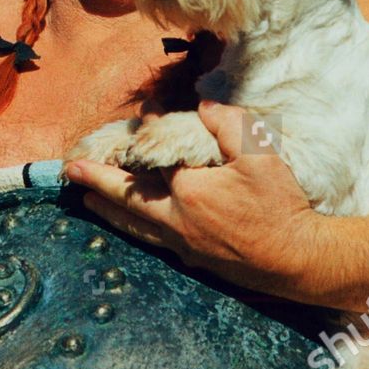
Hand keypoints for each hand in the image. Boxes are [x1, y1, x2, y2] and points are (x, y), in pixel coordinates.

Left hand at [63, 102, 323, 297]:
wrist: (296, 260)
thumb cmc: (279, 206)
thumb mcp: (261, 155)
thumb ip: (228, 125)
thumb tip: (203, 107)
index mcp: (188, 188)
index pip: (157, 154)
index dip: (148, 130)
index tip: (145, 111)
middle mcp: (175, 217)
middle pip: (127, 194)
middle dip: (98, 179)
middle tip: (71, 170)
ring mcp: (182, 242)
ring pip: (134, 223)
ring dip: (108, 209)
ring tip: (86, 200)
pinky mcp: (193, 258)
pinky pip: (151, 240)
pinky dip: (132, 228)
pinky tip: (130, 227)